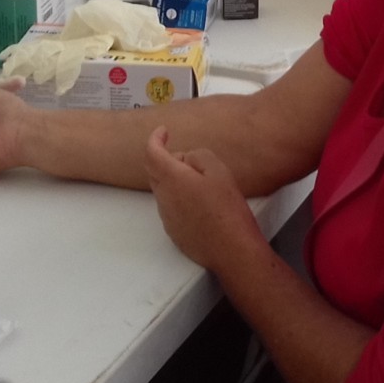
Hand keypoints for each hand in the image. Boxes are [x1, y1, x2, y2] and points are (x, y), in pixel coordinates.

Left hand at [145, 127, 263, 272]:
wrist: (232, 251)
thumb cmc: (227, 209)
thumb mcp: (219, 171)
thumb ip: (198, 156)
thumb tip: (186, 159)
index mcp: (172, 179)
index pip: (151, 153)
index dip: (155, 138)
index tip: (164, 131)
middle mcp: (163, 198)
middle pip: (155, 171)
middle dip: (168, 159)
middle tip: (192, 160)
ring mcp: (167, 217)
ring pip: (164, 190)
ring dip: (175, 180)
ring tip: (205, 185)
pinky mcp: (174, 232)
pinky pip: (171, 207)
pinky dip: (180, 198)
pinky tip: (204, 206)